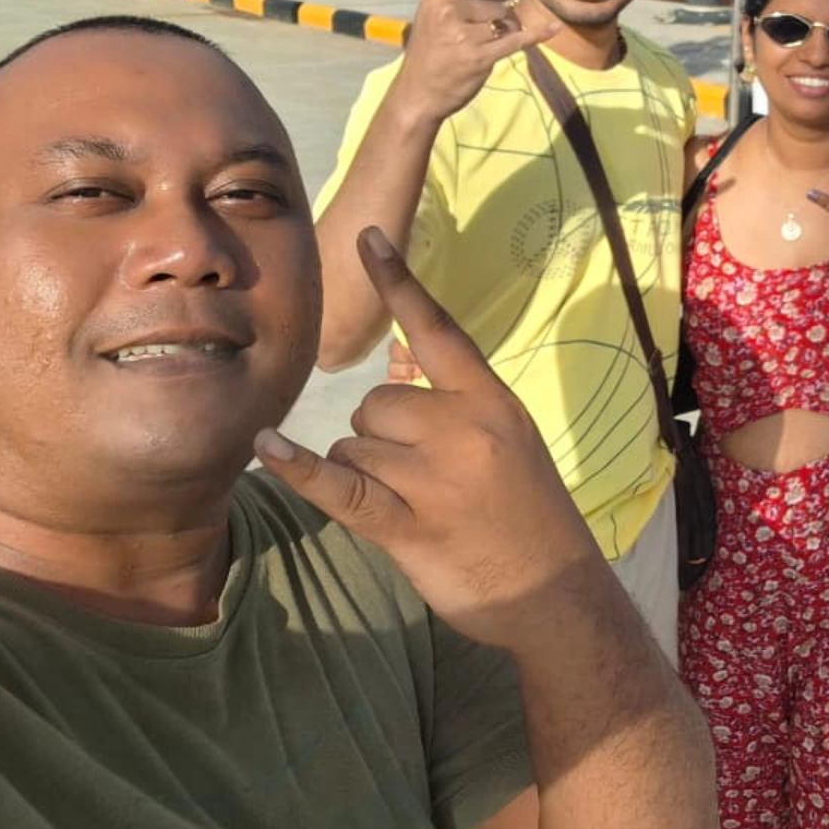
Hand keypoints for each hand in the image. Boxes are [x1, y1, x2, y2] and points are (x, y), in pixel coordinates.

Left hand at [256, 227, 606, 651]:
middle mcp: (464, 429)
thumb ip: (455, 402)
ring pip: (353, 446)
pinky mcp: (409, 525)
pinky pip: (340, 486)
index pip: (436, 329)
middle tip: (420, 479)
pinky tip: (269, 445)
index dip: (399, 282)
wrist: (558, 593)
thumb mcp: (510, 441)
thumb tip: (400, 360)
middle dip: (379, 437)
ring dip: (365, 474)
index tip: (367, 234)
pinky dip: (300, 467)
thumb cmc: (529, 517)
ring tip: (414, 508)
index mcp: (490, 401)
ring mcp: (436, 478)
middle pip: (375, 403)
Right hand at [398, 0, 555, 121]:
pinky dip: (536, 34)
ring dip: (504, 32)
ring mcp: (464, 35)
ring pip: (506, 21)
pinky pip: (516, 40)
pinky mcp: (478, 57)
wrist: (417, 92)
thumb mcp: (442, 16)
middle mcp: (450, 10)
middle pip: (498, 2)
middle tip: (477, 36)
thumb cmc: (432, 50)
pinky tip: (553, 28)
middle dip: (500, 17)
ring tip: (480, 47)